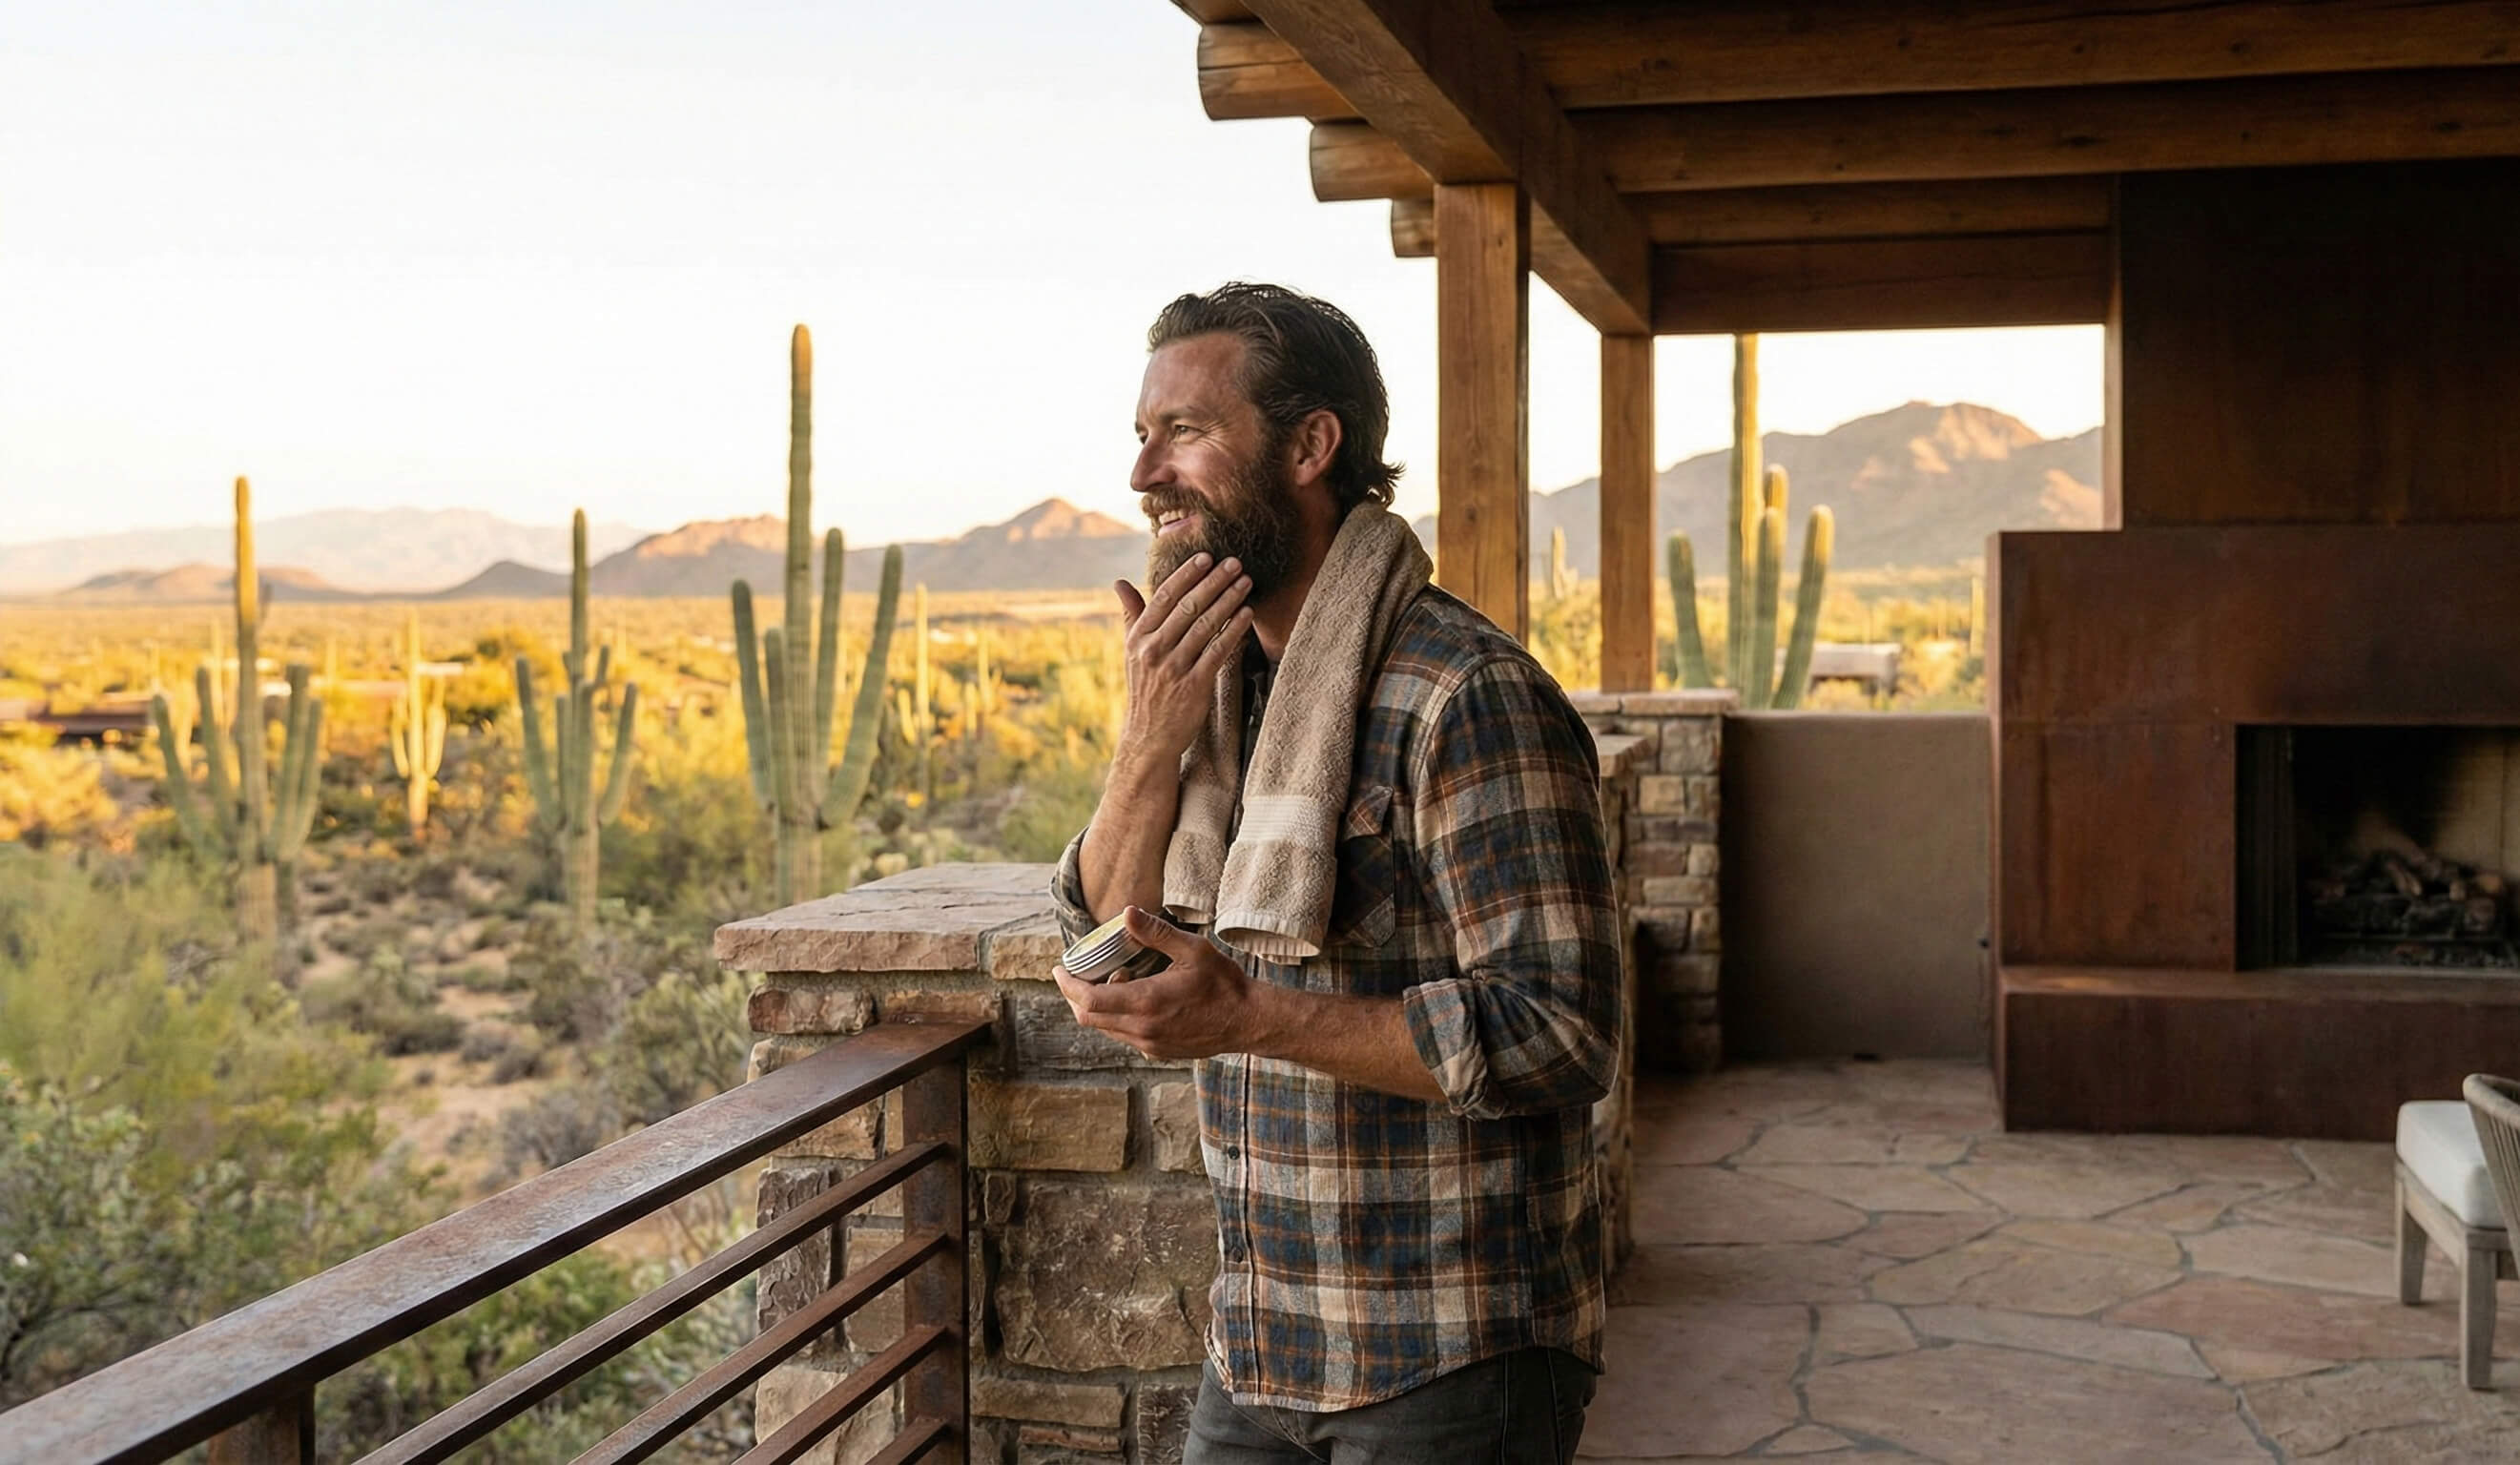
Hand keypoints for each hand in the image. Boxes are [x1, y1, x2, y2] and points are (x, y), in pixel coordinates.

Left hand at [1053, 906, 1263, 1063]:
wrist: (1248, 1021)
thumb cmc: (1224, 983)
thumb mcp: (1192, 949)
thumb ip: (1156, 933)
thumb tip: (1126, 914)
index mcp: (1146, 1002)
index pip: (1088, 1000)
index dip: (1067, 985)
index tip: (1059, 970)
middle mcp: (1142, 1029)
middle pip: (1088, 1017)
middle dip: (1076, 995)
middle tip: (1079, 973)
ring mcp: (1149, 1044)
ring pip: (1105, 1028)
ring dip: (1098, 1005)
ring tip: (1116, 978)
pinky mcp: (1157, 1051)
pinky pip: (1123, 1035)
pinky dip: (1116, 1017)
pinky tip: (1134, 997)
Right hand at [1112, 555, 1252, 769]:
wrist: (1148, 737)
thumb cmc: (1145, 688)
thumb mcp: (1132, 652)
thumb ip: (1132, 615)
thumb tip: (1119, 582)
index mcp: (1138, 638)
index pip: (1163, 597)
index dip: (1186, 575)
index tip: (1206, 557)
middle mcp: (1153, 650)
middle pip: (1187, 607)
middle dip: (1213, 582)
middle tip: (1234, 563)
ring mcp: (1173, 669)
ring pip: (1205, 626)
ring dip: (1228, 601)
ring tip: (1245, 582)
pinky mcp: (1193, 687)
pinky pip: (1217, 652)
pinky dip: (1233, 630)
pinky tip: (1247, 615)